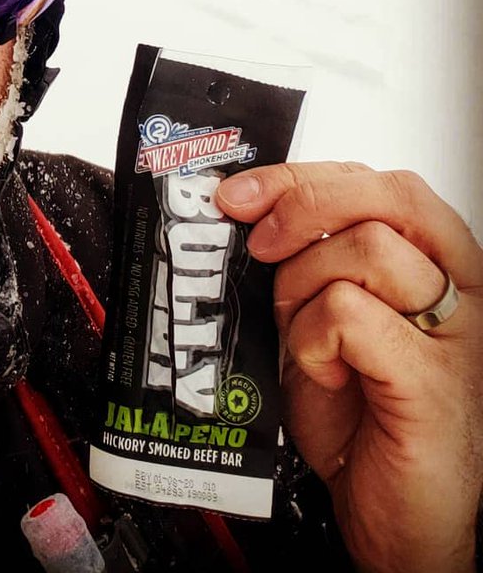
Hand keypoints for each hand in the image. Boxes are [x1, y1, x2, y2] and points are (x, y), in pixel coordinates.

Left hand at [216, 162, 482, 572]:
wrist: (396, 516)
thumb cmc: (362, 417)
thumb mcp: (319, 318)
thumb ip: (303, 262)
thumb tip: (243, 208)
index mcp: (430, 261)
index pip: (374, 180)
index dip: (299, 176)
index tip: (239, 195)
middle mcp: (455, 287)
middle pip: (384, 195)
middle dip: (301, 205)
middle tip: (258, 242)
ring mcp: (453, 334)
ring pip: (367, 249)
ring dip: (305, 286)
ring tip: (306, 337)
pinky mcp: (433, 382)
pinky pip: (353, 315)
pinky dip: (315, 338)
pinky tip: (325, 373)